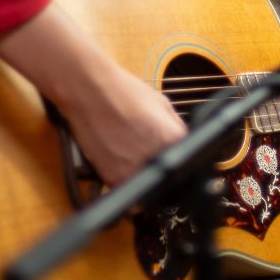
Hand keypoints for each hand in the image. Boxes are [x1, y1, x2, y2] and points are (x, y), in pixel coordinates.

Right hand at [0, 1, 186, 186]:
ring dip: (146, 176)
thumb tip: (187, 144)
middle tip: (153, 151)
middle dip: (164, 166)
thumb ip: (177, 128)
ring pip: (149, 187)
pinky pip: (127, 188)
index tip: (174, 152)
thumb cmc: (124, 92)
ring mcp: (132, 172)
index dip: (183, 156)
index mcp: (172, 140)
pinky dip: (127, 179)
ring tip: (136, 155)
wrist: (89, 91)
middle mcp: (155, 160)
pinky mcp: (112, 179)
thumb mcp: (162, 103)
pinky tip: (122, 160)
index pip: (190, 159)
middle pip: (169, 176)